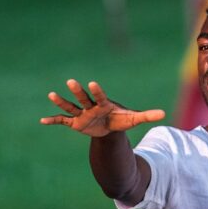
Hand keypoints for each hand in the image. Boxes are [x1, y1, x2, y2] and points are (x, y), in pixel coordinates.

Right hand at [40, 79, 164, 137]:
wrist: (110, 127)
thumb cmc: (121, 119)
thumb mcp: (134, 119)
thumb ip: (147, 115)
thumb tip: (164, 114)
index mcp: (104, 103)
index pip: (100, 96)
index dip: (97, 91)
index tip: (93, 83)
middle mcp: (91, 106)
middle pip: (83, 97)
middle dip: (78, 91)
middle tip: (71, 81)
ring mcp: (82, 113)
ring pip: (71, 106)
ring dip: (61, 102)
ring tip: (51, 94)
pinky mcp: (75, 122)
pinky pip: (63, 121)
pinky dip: (53, 120)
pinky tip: (42, 121)